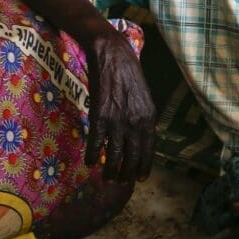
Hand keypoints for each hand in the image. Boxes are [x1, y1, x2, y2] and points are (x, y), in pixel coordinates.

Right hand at [84, 27, 154, 181]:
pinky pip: (95, 142)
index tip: (140, 179)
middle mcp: (136, 121)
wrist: (114, 56)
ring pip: (114, 154)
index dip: (144, 166)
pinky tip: (89, 162)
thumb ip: (144, 118)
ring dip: (110, 169)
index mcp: (149, 117)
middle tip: (121, 182)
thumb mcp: (145, 97)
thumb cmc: (130, 75)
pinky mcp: (99, 116)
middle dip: (127, 173)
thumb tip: (141, 138)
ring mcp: (117, 120)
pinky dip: (92, 154)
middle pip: (132, 156)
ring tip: (107, 178)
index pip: (149, 149)